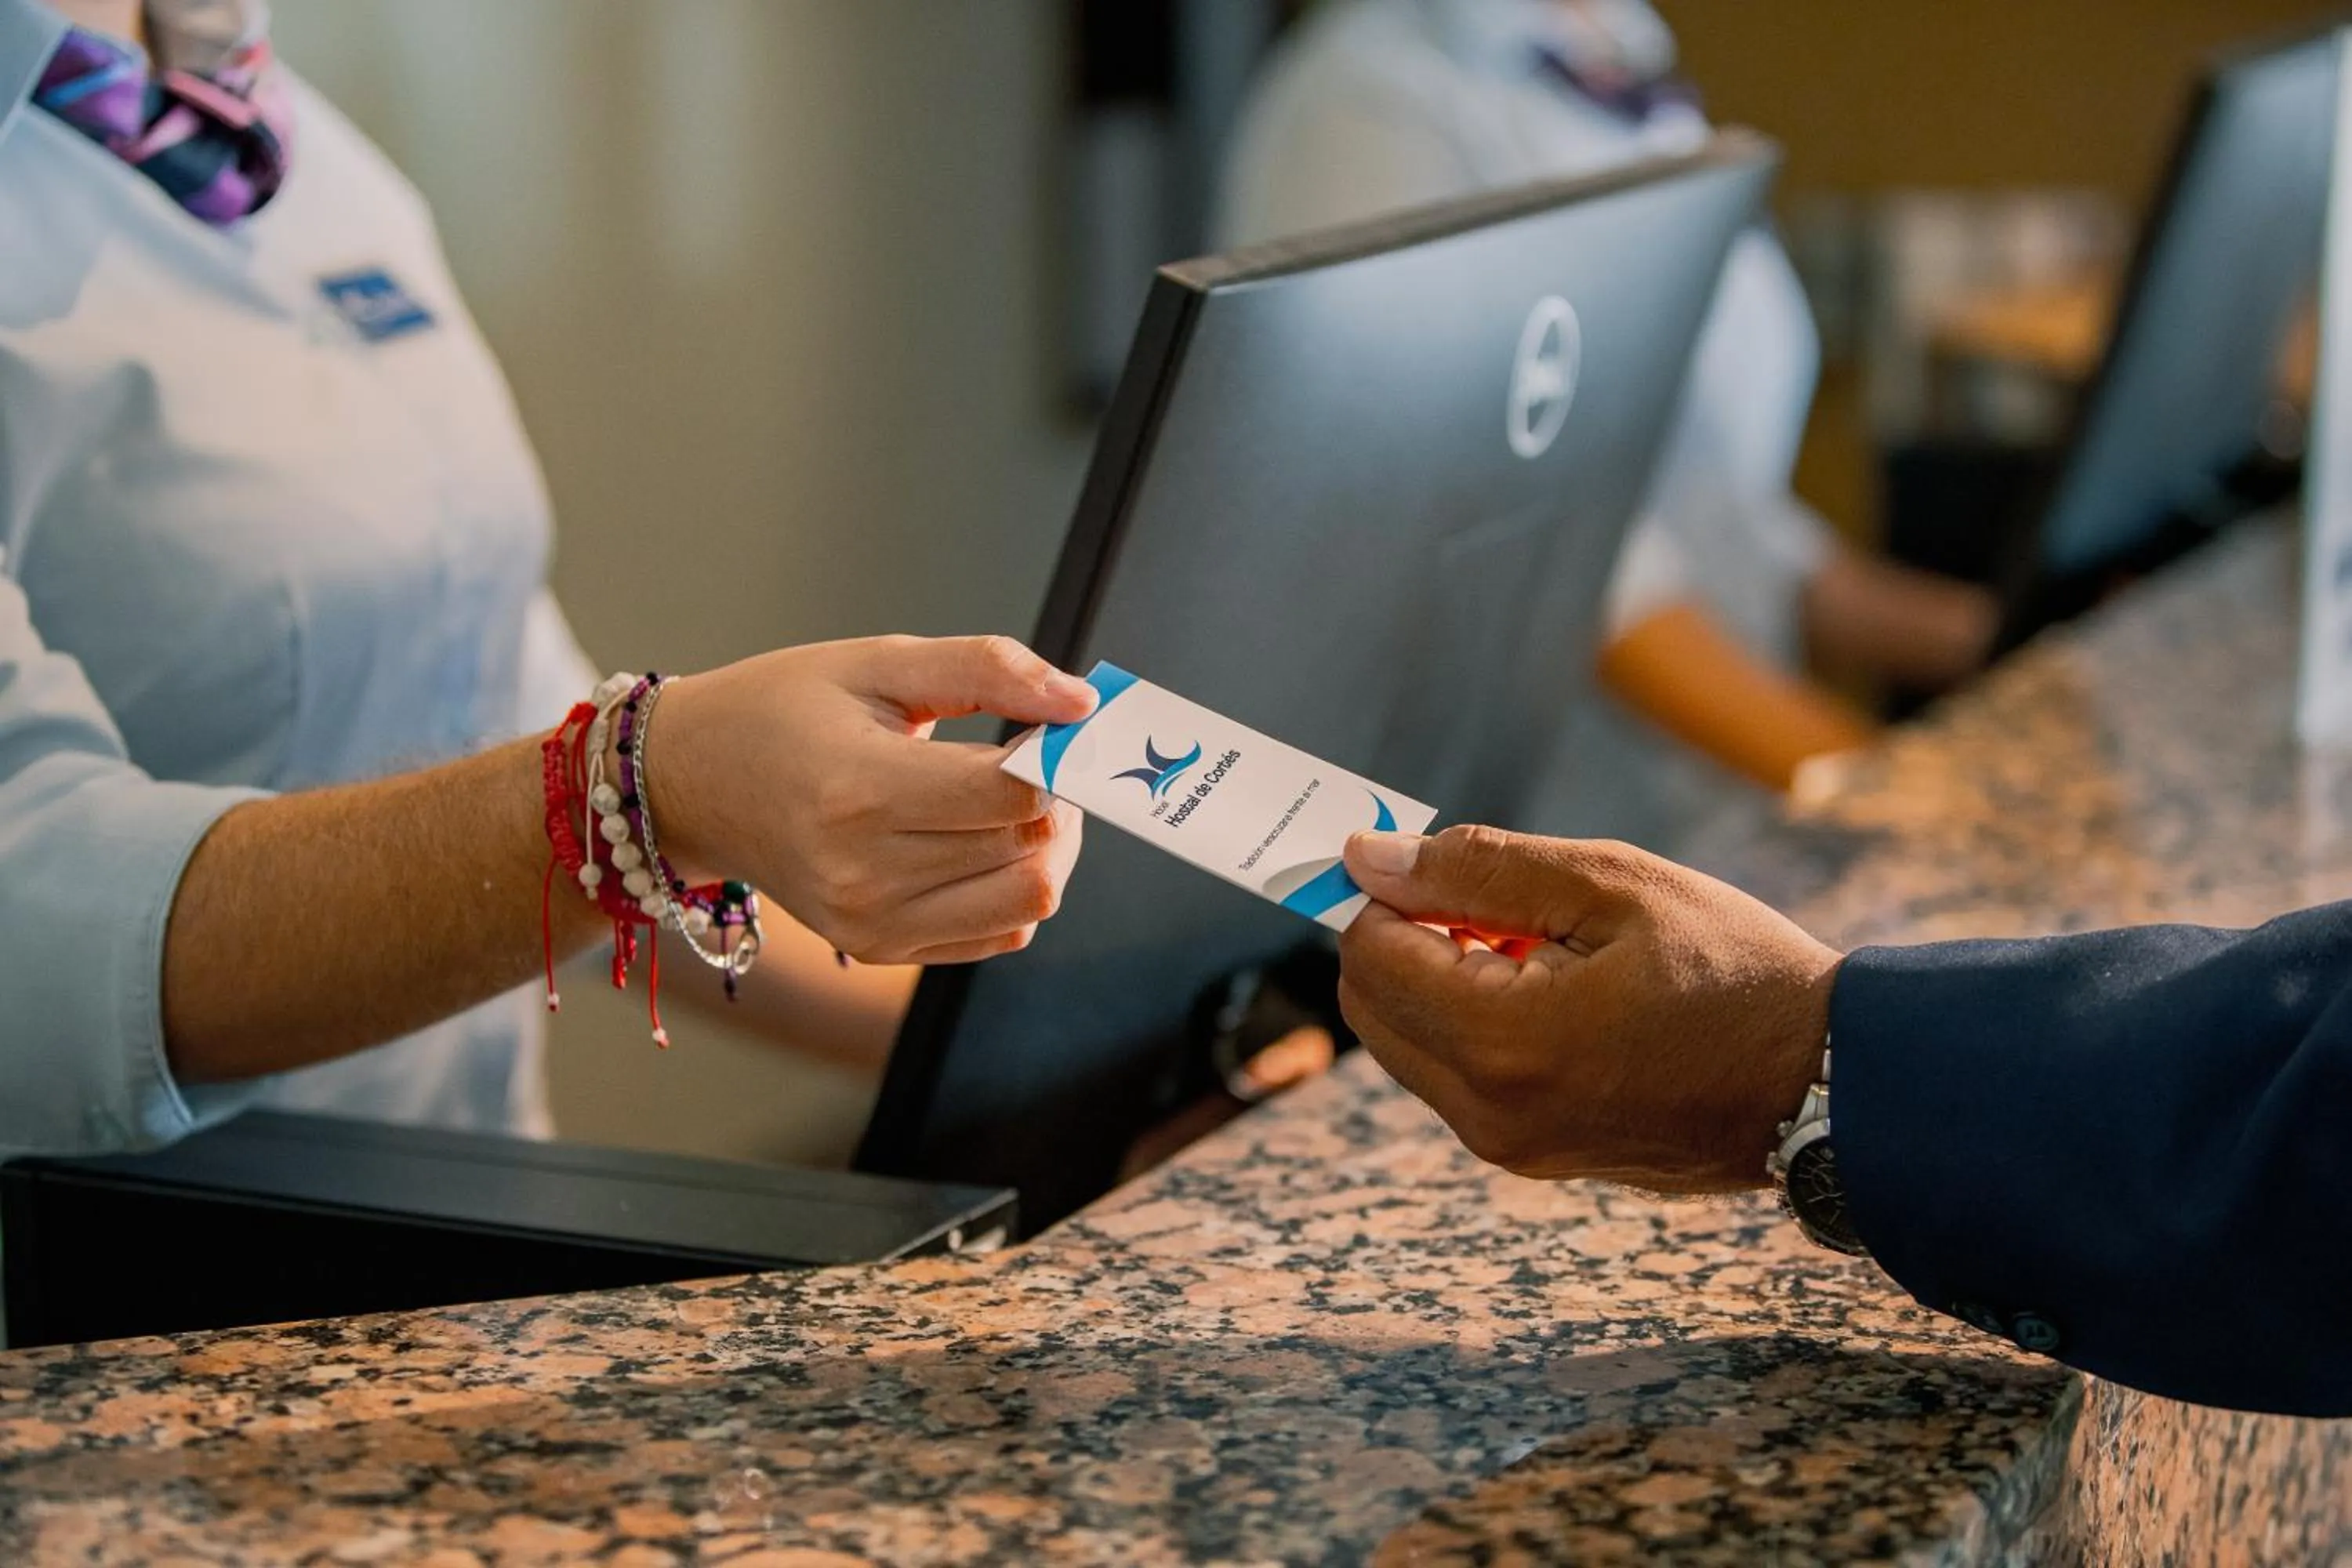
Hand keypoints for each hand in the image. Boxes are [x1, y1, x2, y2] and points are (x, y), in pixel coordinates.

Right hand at [651, 635, 1094, 964]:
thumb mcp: (877, 662)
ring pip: (1029, 899)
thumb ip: (987, 669)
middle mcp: (862, 874)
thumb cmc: (781, 711)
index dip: (1056, 759)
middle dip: (1059, 799)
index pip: (1011, 793)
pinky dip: (1013, 886)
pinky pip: (1001, 933)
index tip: (1053, 728)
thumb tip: (1080, 701)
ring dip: (1047, 847)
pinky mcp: (878, 950)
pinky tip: (980, 841)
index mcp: (857, 791)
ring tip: (1013, 800)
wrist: (692, 783)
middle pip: (1029, 848)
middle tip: (1037, 758)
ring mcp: (870, 924)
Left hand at [1335, 825, 1841, 1193]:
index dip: (1387, 890)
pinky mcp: (1532, 1155)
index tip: (1436, 855)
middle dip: (1407, 937)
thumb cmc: (1735, 972)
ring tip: (1546, 943)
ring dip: (1442, 979)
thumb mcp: (1613, 886)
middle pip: (1372, 1004)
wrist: (1829, 1084)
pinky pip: (1457, 1076)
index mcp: (1502, 1041)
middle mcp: (1487, 1112)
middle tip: (1496, 895)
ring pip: (1409, 1041)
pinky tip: (1558, 987)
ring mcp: (1508, 1145)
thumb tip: (1367, 859)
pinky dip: (1475, 1021)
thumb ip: (1477, 869)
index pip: (1369, 952)